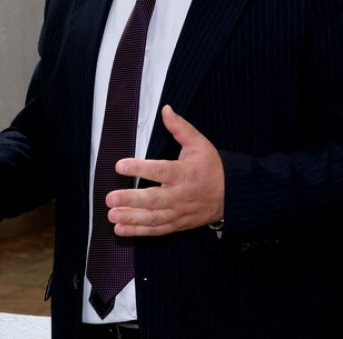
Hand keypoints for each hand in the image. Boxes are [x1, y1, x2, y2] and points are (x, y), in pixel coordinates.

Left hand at [106, 106, 224, 236]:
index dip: (140, 168)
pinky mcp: (177, 224)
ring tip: (111, 215)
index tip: (120, 165)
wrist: (232, 196)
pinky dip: (138, 232)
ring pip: (153, 218)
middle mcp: (180, 195)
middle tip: (110, 198)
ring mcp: (178, 213)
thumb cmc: (211, 167)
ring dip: (131, 218)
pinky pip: (156, 230)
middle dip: (131, 200)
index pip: (160, 171)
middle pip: (154, 199)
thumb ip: (180, 128)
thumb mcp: (199, 144)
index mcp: (184, 173)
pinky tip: (120, 228)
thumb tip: (165, 109)